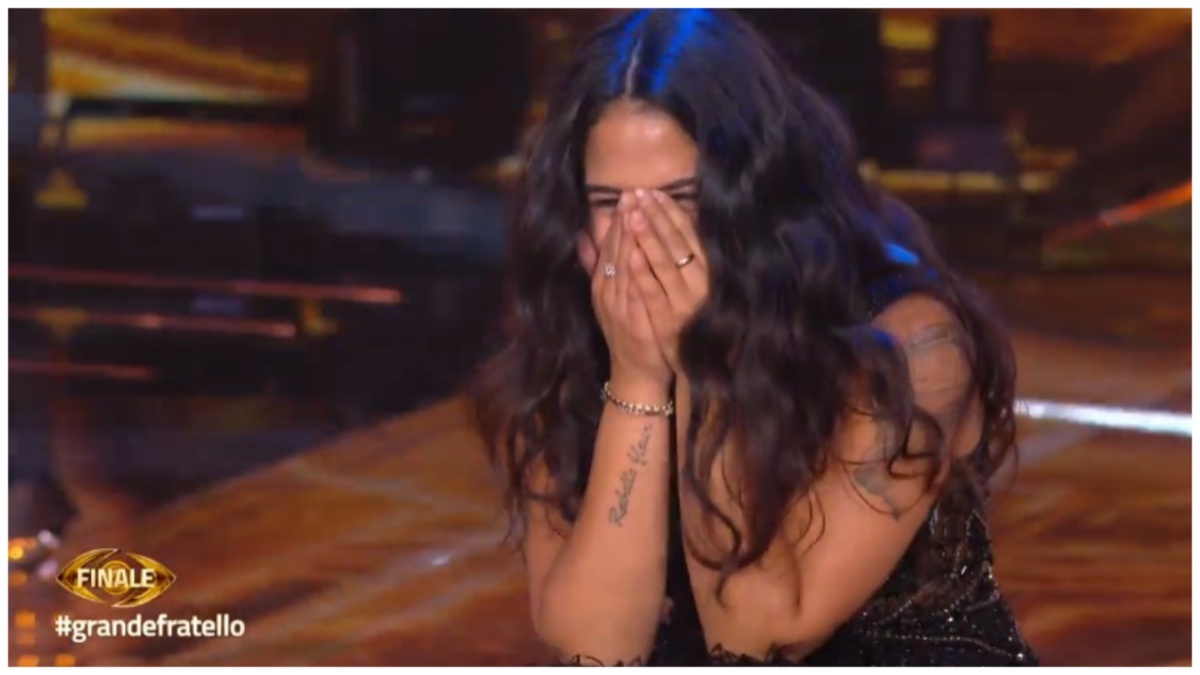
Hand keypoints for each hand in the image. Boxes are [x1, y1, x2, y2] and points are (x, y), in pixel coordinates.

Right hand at [591, 193, 673, 388]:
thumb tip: (585, 238)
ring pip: (623, 268)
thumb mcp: (612, 298)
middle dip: (623, 221)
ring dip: (629, 239)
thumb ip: (600, 268)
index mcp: (602, 286)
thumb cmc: (629, 331)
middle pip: (614, 252)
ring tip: (636, 213)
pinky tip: (641, 253)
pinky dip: (636, 272)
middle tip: (631, 194)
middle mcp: (607, 295)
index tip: (626, 195)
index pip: (608, 247)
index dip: (617, 220)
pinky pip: (635, 293)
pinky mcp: (634, 324)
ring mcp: (619, 309)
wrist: (635, 372)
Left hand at [626, 189, 709, 373]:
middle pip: (675, 242)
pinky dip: (643, 271)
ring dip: (648, 235)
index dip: (670, 211)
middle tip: (639, 192)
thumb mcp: (686, 287)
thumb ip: (678, 258)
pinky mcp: (667, 319)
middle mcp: (698, 283)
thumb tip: (663, 224)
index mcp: (705, 271)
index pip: (687, 234)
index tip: (653, 192)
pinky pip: (653, 291)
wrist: (688, 365)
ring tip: (634, 212)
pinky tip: (632, 253)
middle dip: (656, 215)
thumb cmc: (682, 321)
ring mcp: (683, 301)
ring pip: (664, 262)